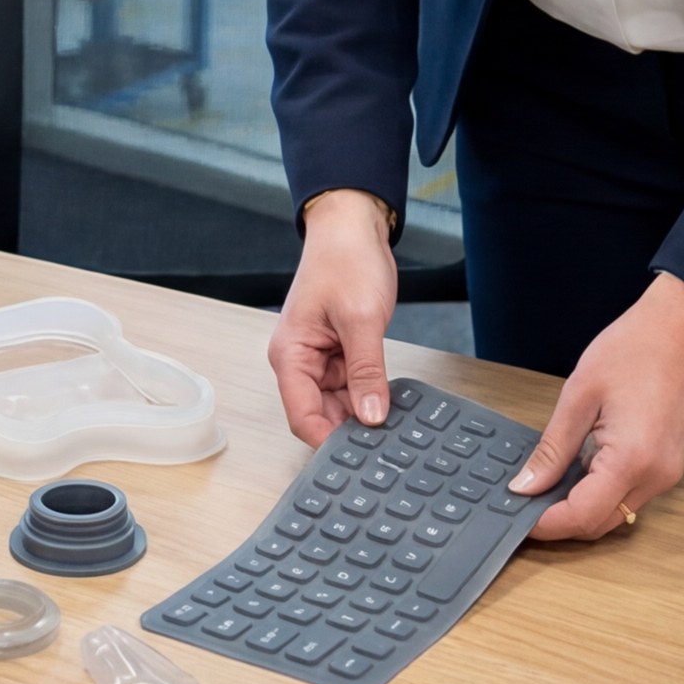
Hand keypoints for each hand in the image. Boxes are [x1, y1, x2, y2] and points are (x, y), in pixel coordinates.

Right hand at [269, 189, 399, 445]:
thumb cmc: (345, 261)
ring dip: (363, 413)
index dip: (329, 441)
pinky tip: (391, 402)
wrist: (353, 228)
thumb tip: (372, 416)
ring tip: (392, 424)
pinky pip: (352, 387)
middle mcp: (300, 361)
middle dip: (350, 430)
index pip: (302, 416)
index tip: (361, 456)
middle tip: (384, 445)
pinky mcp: (340, 353)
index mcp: (290, 355)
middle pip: (320, 415)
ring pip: (339, 405)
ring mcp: (320, 359)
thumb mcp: (362, 319)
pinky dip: (370, 394)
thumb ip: (367, 371)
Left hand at [509, 273, 683, 541]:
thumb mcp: (579, 395)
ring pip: (615, 513)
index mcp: (632, 459)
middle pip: (600, 523)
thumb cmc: (635, 348)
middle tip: (524, 502)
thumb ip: (552, 448)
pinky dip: (599, 492)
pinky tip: (575, 471)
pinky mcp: (667, 465)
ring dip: (580, 508)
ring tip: (545, 485)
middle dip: (561, 521)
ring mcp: (665, 472)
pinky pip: (628, 494)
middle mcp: (655, 476)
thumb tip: (526, 485)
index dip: (546, 524)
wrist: (681, 326)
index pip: (582, 516)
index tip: (518, 516)